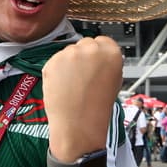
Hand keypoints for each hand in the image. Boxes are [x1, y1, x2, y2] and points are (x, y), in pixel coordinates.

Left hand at [42, 36, 122, 160]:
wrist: (79, 126)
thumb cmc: (97, 108)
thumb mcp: (115, 80)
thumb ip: (107, 62)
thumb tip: (99, 54)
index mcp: (111, 52)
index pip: (102, 41)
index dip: (98, 53)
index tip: (95, 63)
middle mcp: (91, 49)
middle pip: (84, 44)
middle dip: (83, 57)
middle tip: (83, 77)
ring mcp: (70, 54)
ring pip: (68, 52)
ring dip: (69, 64)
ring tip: (73, 85)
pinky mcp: (52, 61)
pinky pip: (55, 62)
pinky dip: (56, 71)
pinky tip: (63, 86)